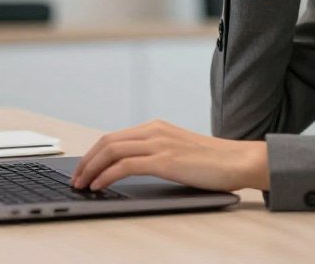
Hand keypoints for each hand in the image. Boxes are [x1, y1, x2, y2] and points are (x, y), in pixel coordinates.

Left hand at [71, 120, 268, 191]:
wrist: (239, 161)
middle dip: (86, 161)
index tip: (83, 169)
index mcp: (157, 127)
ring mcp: (160, 143)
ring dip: (91, 169)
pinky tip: (99, 186)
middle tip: (76, 179)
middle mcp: (155, 130)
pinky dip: (107, 175)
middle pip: (107, 141)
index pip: (114, 136)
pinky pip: (125, 165)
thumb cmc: (213, 162)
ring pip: (112, 150)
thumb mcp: (179, 151)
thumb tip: (132, 167)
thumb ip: (157, 153)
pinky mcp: (165, 160)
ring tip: (82, 185)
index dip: (93, 153)